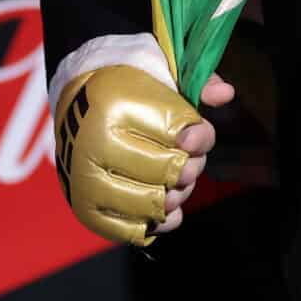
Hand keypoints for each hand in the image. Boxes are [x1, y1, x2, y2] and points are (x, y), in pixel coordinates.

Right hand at [54, 67, 231, 243]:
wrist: (75, 105)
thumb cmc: (127, 87)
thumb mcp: (161, 69)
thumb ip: (196, 81)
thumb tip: (225, 94)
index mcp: (114, 106)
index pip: (176, 132)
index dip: (199, 137)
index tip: (193, 136)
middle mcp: (94, 145)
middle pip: (167, 171)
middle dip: (189, 167)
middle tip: (187, 159)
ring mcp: (85, 182)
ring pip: (152, 204)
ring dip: (176, 196)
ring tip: (175, 182)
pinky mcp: (84, 209)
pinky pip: (131, 230)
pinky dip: (157, 223)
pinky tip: (166, 208)